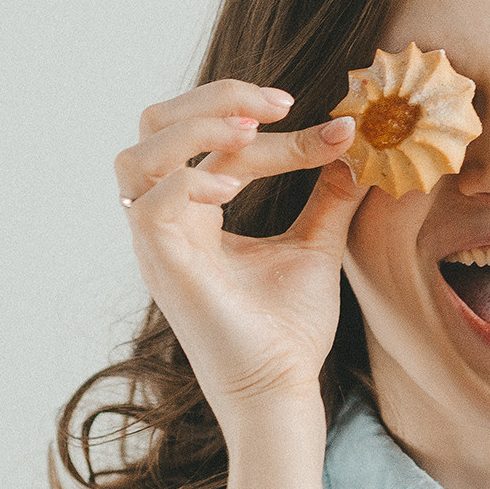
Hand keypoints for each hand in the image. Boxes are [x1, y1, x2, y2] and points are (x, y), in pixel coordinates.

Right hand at [114, 79, 369, 413]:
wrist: (282, 390)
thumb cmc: (288, 330)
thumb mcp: (316, 246)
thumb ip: (328, 196)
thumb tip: (352, 148)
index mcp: (194, 212)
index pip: (212, 137)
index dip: (265, 120)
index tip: (333, 127)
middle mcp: (166, 221)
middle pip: (155, 125)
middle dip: (214, 98)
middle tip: (278, 104)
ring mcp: (157, 244)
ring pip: (137, 156)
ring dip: (194, 128)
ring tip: (251, 130)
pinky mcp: (162, 268)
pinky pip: (148, 204)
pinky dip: (190, 179)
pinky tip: (235, 186)